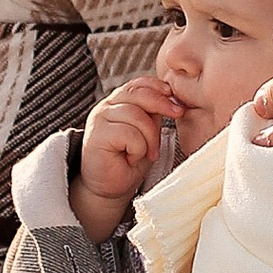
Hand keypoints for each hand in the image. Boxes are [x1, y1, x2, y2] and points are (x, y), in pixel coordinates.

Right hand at [71, 76, 180, 237]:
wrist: (109, 189)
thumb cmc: (128, 162)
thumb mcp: (147, 132)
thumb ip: (153, 114)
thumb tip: (171, 99)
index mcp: (118, 102)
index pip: (139, 84)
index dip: (159, 88)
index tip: (175, 101)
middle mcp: (106, 107)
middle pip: (139, 94)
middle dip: (162, 106)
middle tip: (175, 118)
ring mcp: (99, 119)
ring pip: (137, 116)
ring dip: (149, 138)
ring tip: (146, 153)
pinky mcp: (96, 136)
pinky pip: (128, 134)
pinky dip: (137, 149)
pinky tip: (130, 158)